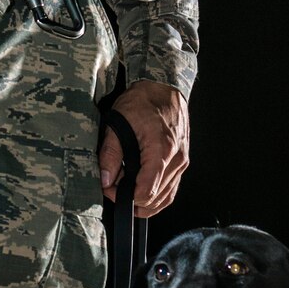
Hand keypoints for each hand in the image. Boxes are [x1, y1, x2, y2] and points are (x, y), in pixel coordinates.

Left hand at [98, 82, 189, 218]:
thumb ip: (111, 153)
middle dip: (132, 199)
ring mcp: (182, 161)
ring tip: (126, 185)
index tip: (110, 188)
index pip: (147, 191)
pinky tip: (141, 188)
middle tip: (114, 185)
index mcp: (161, 149)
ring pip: (166, 197)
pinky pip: (172, 188)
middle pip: (155, 198)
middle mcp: (176, 159)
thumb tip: (106, 179)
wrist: (163, 88)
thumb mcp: (118, 122)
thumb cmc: (143, 101)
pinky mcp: (183, 161)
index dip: (125, 197)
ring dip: (145, 199)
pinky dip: (156, 194)